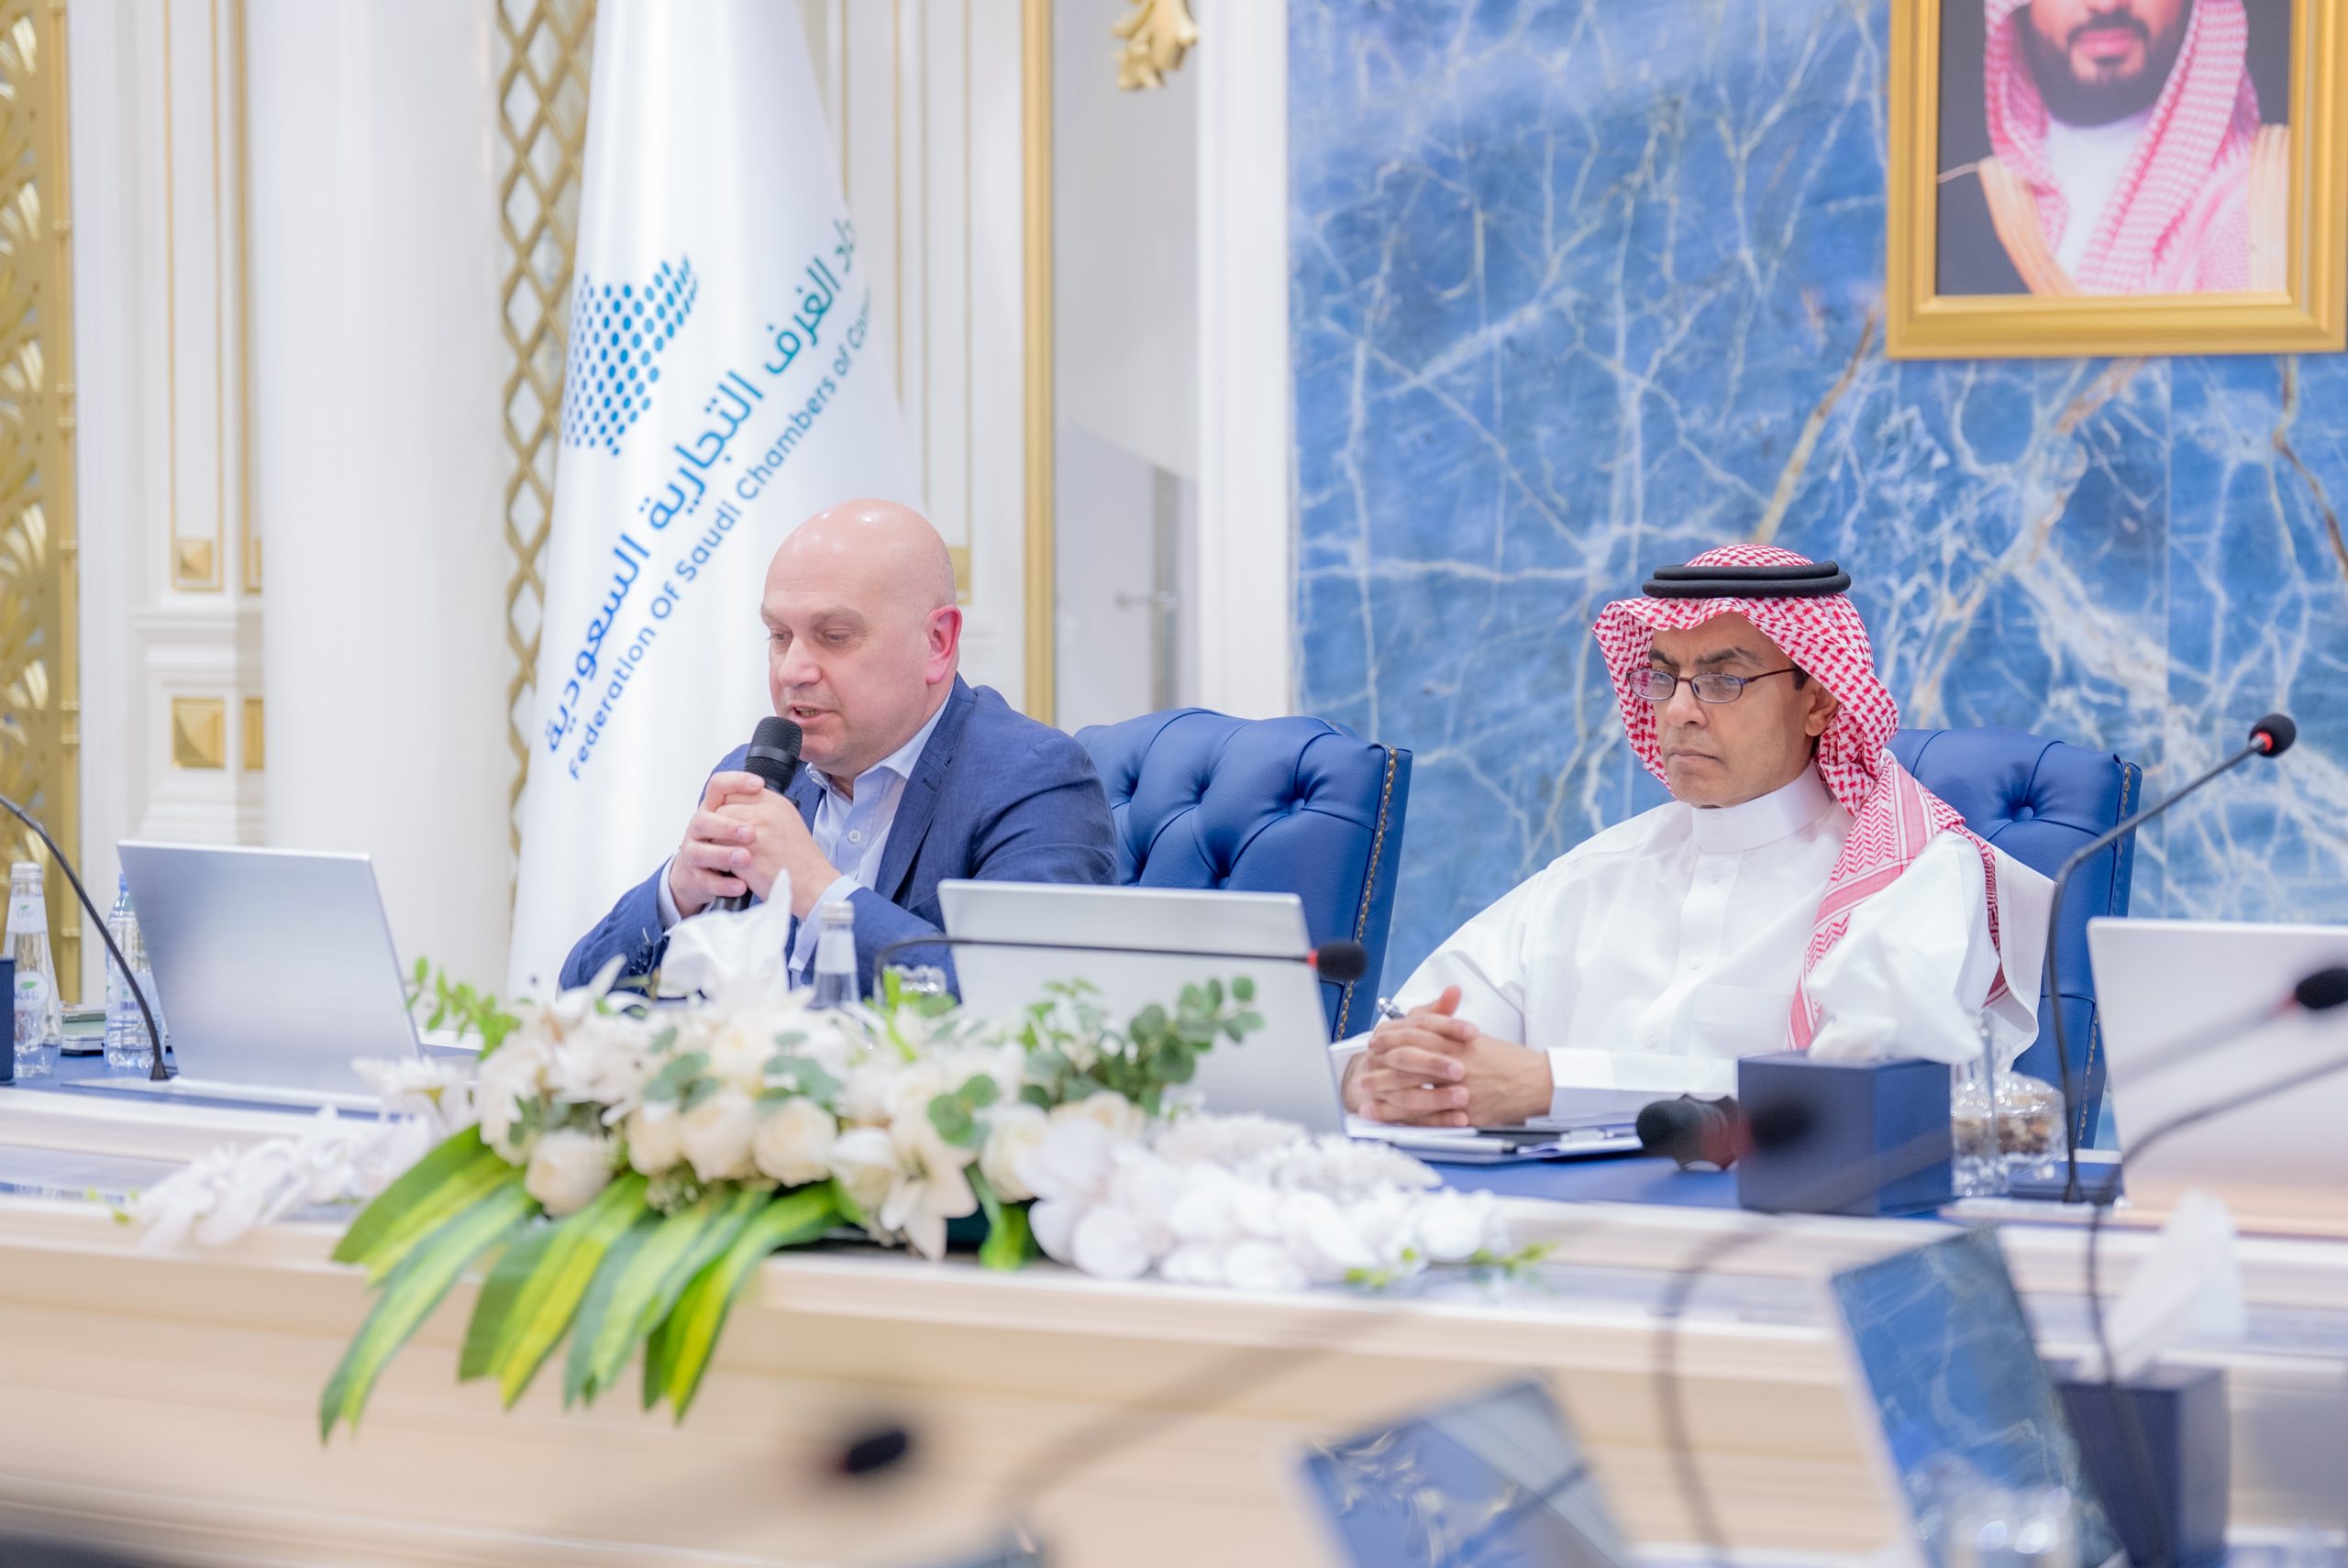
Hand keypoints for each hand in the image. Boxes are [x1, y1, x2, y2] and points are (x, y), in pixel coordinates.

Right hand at [668, 772, 770, 916]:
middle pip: (704, 820)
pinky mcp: (697, 877)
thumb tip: (769, 794)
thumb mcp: (737, 820)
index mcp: (712, 809)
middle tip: (750, 833)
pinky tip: (741, 885)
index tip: (758, 786)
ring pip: (699, 852)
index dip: (736, 782)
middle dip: (727, 826)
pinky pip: (706, 881)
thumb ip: (750, 806)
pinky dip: (723, 884)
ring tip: (745, 858)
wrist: (703, 874)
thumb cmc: (726, 843)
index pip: (718, 786)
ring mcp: (695, 852)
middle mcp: (699, 828)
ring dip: (723, 855)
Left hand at [714, 785, 839, 917]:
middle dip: (722, 827)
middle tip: (734, 843)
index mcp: (775, 802)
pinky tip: (738, 868)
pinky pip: (718, 850)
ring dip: (720, 843)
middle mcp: (765, 813)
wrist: (813, 885)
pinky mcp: (746, 853)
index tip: (733, 822)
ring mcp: (755, 832)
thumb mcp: (786, 821)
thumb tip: (736, 807)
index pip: (734, 792)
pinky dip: (723, 860)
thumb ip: (762, 810)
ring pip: (716, 829)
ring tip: (737, 855)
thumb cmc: (800, 860)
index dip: (730, 809)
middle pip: (723, 809)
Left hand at [1342, 986, 1551, 1126]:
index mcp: (1457, 1041)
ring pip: (1414, 1090)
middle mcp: (1456, 1063)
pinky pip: (1430, 1118)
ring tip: (1365, 1096)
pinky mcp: (1466, 1113)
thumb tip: (1421, 1015)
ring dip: (1385, 1093)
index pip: (1416, 1034)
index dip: (1392, 1037)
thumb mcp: (1475, 1039)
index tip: (1375, 1041)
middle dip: (1380, 1065)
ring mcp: (1460, 1089)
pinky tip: (1389, 1119)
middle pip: (1408, 1061)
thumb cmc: (1508, 1060)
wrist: (1538, 1081)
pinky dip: (1406, 1119)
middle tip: (1362, 1069)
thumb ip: (1447, 1026)